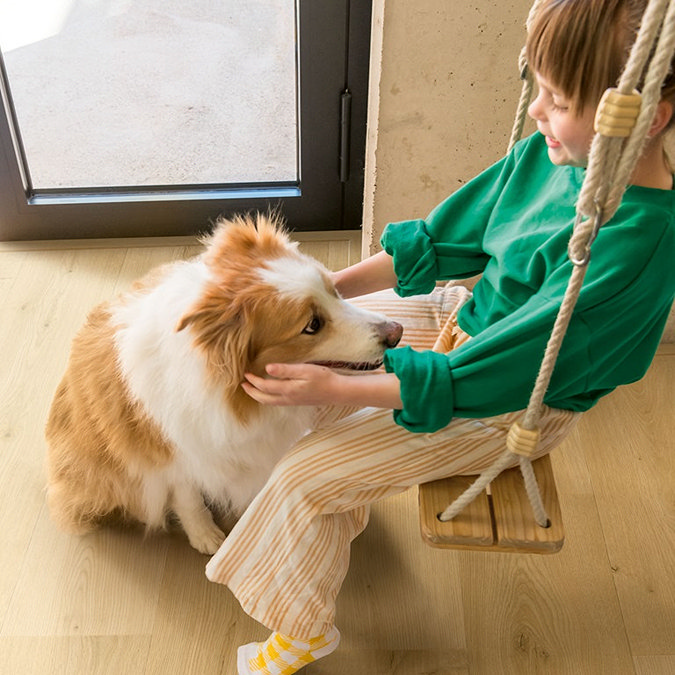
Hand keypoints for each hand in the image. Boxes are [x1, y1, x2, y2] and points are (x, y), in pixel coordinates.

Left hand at [242, 363, 403, 409]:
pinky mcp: (297, 402)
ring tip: (252, 389)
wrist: (338, 392)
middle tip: (243, 384)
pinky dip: (268, 398)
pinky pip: (277, 402)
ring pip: (270, 402)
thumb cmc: (324, 378)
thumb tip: (267, 368)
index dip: (253, 381)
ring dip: (258, 396)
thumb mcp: (305, 370)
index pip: (265, 387)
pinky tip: (269, 393)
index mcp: (288, 390)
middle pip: (264, 398)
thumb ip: (286, 369)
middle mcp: (288, 398)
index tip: (246, 373)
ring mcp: (292, 402)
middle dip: (251, 392)